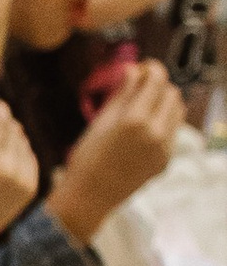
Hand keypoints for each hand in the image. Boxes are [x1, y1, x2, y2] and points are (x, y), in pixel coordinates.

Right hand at [0, 100, 39, 249]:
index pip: (0, 118)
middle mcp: (7, 168)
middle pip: (14, 128)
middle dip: (3, 124)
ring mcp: (22, 179)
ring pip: (23, 142)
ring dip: (11, 141)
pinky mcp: (31, 187)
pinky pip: (29, 158)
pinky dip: (19, 157)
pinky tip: (4, 167)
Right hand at [59, 59, 184, 227]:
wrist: (90, 197)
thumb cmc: (87, 159)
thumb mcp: (100, 121)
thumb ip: (122, 93)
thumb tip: (133, 69)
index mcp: (135, 120)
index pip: (157, 80)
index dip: (152, 68)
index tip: (144, 67)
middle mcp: (155, 133)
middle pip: (172, 93)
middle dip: (159, 85)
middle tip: (142, 86)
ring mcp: (164, 149)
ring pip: (178, 111)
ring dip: (165, 103)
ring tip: (145, 107)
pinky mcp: (166, 161)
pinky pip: (173, 132)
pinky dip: (164, 122)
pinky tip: (145, 127)